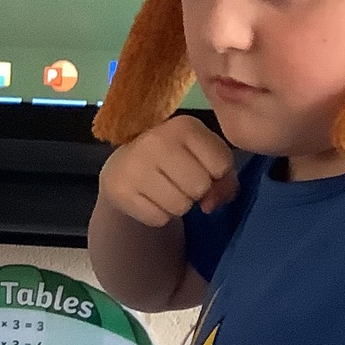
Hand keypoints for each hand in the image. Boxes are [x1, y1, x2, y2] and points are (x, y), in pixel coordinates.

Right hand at [99, 116, 236, 229]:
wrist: (124, 163)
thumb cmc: (174, 157)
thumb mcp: (204, 155)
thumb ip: (224, 177)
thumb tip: (210, 205)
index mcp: (184, 126)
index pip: (221, 164)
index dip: (217, 175)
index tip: (201, 168)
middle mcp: (157, 141)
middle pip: (200, 187)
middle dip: (196, 192)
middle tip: (181, 183)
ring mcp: (135, 166)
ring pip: (180, 206)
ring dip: (178, 206)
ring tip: (166, 190)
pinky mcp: (120, 190)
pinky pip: (158, 218)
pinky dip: (159, 215)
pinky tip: (150, 199)